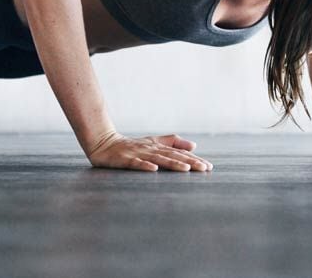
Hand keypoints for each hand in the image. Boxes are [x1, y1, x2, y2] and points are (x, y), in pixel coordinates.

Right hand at [87, 132, 213, 171]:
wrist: (103, 143)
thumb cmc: (130, 145)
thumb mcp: (152, 142)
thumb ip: (172, 142)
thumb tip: (194, 145)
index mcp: (157, 146)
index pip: (178, 153)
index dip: (194, 159)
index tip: (208, 167)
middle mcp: (150, 149)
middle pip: (172, 155)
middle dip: (188, 162)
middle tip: (204, 168)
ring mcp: (137, 153)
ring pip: (157, 159)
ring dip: (172, 164)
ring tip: (186, 169)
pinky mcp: (124, 159)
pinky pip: (136, 163)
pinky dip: (144, 166)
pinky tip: (153, 169)